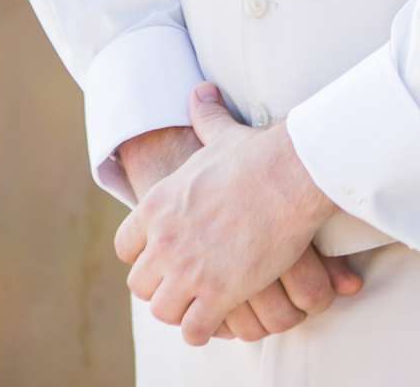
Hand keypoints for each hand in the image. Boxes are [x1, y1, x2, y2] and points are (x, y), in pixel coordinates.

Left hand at [115, 84, 341, 345]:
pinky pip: (194, 327)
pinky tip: (218, 319)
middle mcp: (164, 242)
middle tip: (186, 285)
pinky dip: (203, 328)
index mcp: (159, 207)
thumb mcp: (222, 134)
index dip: (145, 255)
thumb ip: (205, 116)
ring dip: (181, 310)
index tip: (166, 256)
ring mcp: (189, 270)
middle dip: (162, 286)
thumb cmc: (261, 153)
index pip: (126, 248)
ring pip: (163, 310)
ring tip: (202, 306)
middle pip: (141, 284)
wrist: (293, 173)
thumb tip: (201, 90)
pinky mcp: (219, 292)